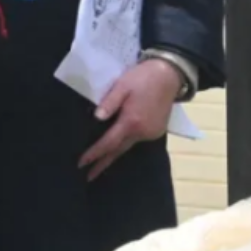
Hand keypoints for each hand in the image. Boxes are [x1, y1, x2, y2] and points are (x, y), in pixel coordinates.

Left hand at [78, 59, 183, 181]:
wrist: (169, 74)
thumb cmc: (142, 77)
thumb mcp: (122, 85)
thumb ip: (109, 102)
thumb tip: (97, 118)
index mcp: (131, 122)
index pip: (108, 143)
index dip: (94, 154)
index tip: (81, 164)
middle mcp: (142, 132)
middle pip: (118, 151)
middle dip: (103, 163)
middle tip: (89, 176)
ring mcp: (152, 133)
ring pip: (128, 146)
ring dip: (114, 153)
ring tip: (100, 162)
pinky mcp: (158, 131)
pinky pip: (138, 140)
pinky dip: (126, 143)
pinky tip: (118, 145)